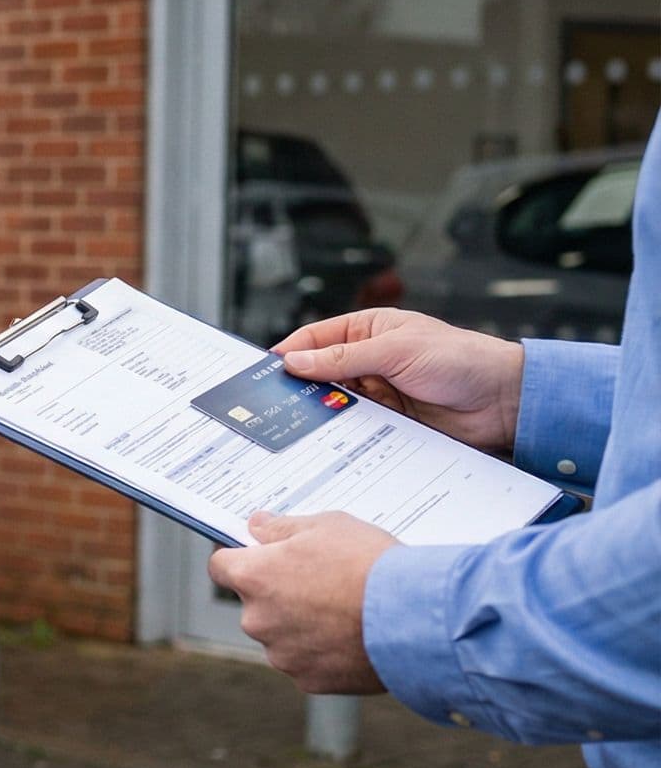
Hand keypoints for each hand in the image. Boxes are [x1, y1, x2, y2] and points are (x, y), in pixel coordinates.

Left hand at [205, 511, 397, 694]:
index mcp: (254, 577)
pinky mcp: (308, 680)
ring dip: (301, 625)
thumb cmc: (371, 566)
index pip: (221, 565)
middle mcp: (257, 619)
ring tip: (345, 612)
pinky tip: (353, 637)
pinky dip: (323, 652)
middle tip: (322, 584)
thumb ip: (282, 528)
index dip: (240, 558)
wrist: (415, 618)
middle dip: (279, 594)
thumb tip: (257, 525)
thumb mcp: (327, 526)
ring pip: (281, 635)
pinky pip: (306, 662)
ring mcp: (281, 654)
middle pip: (254, 603)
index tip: (260, 557)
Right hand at [273, 309, 522, 456]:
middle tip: (271, 403)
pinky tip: (326, 437)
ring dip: (320, 411)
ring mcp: (378, 392)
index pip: (315, 339)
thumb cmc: (461, 359)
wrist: (504, 402)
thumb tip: (296, 361)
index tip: (263, 372)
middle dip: (298, 386)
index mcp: (369, 330)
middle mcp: (369, 360)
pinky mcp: (388, 420)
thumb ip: (343, 357)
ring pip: (334, 402)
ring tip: (295, 423)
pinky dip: (340, 431)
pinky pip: (354, 425)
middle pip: (319, 373)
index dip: (289, 353)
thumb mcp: (396, 350)